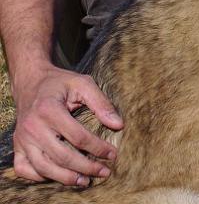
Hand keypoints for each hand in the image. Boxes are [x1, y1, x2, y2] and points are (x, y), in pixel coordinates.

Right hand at [12, 63, 122, 186]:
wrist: (30, 81)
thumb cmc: (59, 83)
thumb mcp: (83, 84)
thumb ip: (101, 103)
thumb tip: (118, 125)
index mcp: (49, 109)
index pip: (78, 137)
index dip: (98, 148)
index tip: (113, 154)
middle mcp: (33, 127)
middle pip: (62, 156)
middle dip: (86, 167)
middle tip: (104, 172)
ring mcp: (22, 139)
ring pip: (44, 167)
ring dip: (66, 178)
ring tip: (86, 181)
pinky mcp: (17, 146)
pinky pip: (25, 170)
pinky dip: (40, 177)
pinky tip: (59, 175)